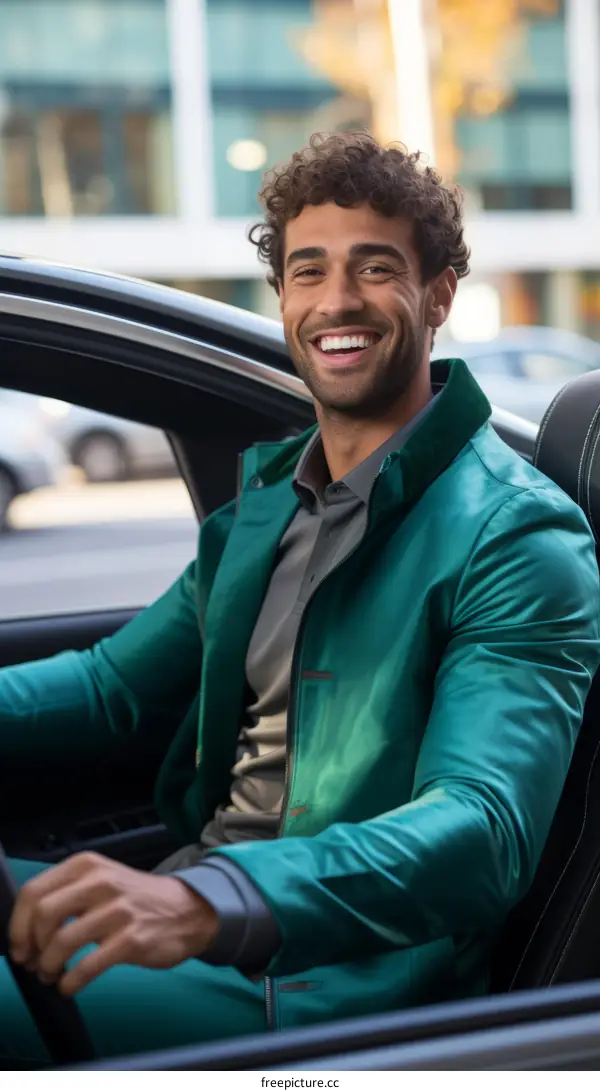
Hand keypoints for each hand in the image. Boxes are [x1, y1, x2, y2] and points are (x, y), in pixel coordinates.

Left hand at [8, 851, 218, 996]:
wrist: (187, 910)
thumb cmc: (136, 899)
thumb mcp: (100, 879)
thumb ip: (66, 894)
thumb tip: (26, 930)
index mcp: (86, 865)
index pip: (33, 891)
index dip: (18, 925)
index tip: (19, 947)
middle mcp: (100, 882)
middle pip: (43, 915)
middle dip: (31, 946)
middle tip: (34, 963)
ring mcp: (118, 910)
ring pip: (62, 942)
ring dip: (48, 967)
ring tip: (52, 976)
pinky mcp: (132, 939)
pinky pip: (87, 966)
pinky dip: (70, 982)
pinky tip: (70, 986)